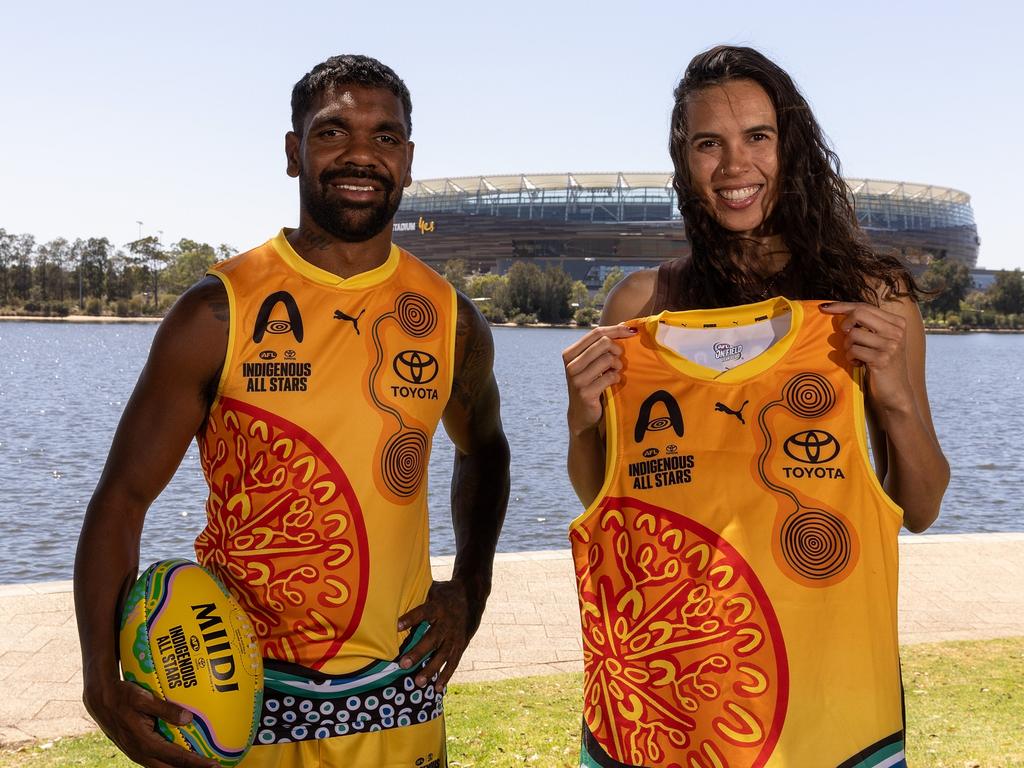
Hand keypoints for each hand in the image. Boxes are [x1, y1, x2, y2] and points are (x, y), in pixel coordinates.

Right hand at [84, 679, 219, 767]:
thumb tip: (188, 718)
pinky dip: (169, 763)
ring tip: (198, 766)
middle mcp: (141, 753)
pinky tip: (179, 759)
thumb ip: (165, 709)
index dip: (196, 763)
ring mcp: (137, 753)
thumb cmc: (122, 696)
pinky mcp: (136, 749)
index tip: (214, 765)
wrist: (99, 700)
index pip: (176, 758)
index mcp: (144, 743)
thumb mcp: (143, 699)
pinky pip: (155, 762)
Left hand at [396, 578, 479, 692]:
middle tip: (403, 664)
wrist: (472, 598)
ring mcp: (455, 636)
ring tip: (418, 682)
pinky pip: (453, 662)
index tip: (397, 625)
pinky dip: (446, 675)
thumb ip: (418, 596)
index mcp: (438, 606)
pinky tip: (437, 688)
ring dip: (431, 669)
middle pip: (432, 639)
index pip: (423, 612)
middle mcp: (447, 623)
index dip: (411, 618)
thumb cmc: (445, 594)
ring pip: (442, 655)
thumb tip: (394, 597)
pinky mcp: (461, 646)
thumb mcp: (433, 590)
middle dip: (418, 653)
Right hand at [562, 325, 636, 435]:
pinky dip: (616, 378)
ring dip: (617, 365)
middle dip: (617, 349)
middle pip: (603, 343)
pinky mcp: (585, 393)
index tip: (632, 332)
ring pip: (608, 359)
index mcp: (570, 353)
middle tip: (619, 359)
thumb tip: (624, 325)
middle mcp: (570, 365)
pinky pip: (610, 377)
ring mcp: (577, 379)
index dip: (616, 330)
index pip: (596, 333)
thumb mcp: (591, 362)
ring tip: (616, 371)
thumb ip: (602, 345)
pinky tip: (613, 382)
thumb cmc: (590, 383)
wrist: (582, 413)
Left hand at [819, 302, 913, 415]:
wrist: (895, 392)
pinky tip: (859, 364)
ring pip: (854, 334)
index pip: (865, 306)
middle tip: (845, 336)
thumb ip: (868, 325)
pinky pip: (853, 350)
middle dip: (845, 324)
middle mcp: (897, 331)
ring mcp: (891, 344)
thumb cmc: (882, 364)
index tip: (824, 307)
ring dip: (848, 346)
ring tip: (856, 355)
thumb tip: (837, 309)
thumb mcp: (880, 340)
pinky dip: (851, 358)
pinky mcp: (882, 359)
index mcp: (897, 322)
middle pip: (859, 313)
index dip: (842, 306)